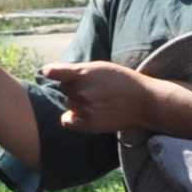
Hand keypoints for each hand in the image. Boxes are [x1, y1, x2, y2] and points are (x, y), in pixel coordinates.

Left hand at [37, 60, 157, 133]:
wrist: (142, 102)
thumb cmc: (121, 81)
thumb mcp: (100, 67)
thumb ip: (75, 69)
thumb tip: (49, 70)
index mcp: (84, 74)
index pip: (55, 72)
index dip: (51, 71)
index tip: (49, 72)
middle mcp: (81, 91)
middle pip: (64, 88)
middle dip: (74, 86)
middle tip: (93, 87)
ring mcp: (84, 109)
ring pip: (68, 103)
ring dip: (76, 101)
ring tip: (96, 99)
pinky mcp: (87, 124)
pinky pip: (66, 120)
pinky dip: (72, 117)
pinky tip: (84, 112)